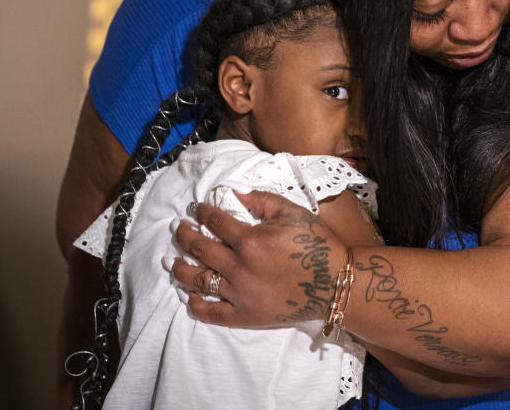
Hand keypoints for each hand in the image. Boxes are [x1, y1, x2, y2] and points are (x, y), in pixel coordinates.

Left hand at [172, 190, 345, 327]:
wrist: (335, 283)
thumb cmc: (317, 244)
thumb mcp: (293, 212)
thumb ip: (262, 200)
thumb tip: (235, 193)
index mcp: (250, 239)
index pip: (216, 222)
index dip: (203, 212)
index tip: (197, 209)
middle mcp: (239, 267)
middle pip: (200, 249)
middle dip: (186, 236)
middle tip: (180, 229)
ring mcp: (240, 294)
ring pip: (199, 280)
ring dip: (182, 269)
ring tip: (174, 262)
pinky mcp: (245, 315)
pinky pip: (212, 313)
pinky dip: (196, 305)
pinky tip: (189, 296)